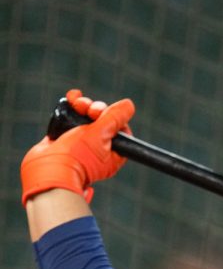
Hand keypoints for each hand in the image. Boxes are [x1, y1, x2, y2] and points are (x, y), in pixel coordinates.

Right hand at [21, 89, 133, 205]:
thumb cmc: (76, 157)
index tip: (103, 113)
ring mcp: (80, 144)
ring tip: (76, 103)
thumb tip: (129, 105)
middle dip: (95, 109)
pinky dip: (71, 107)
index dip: (114, 116)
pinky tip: (70, 98)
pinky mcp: (64, 138)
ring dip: (83, 105)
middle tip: (88, 110)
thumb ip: (114, 118)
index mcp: (113, 154)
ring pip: (86, 117)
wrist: (47, 170)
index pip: (120, 129)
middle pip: (103, 121)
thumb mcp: (100, 134)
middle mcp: (98, 149)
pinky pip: (71, 118)